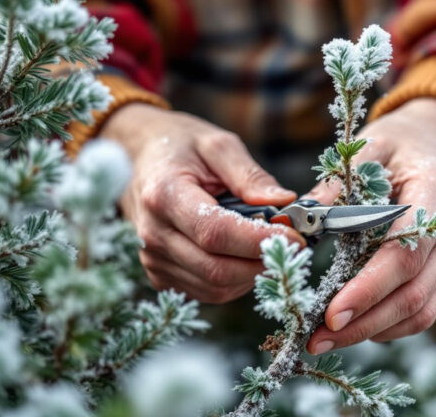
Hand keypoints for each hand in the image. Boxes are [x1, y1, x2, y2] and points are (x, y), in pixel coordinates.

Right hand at [102, 104, 304, 302]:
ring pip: (216, 288)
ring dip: (254, 273)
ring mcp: (154, 259)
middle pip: (217, 269)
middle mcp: (153, 234)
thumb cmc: (180, 147)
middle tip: (296, 244)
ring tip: (273, 246)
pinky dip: (237, 280)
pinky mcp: (160, 275)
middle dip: (264, 261)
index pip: (215, 232)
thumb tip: (285, 203)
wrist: (138, 157)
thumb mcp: (217, 144)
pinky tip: (247, 255)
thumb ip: (251, 175)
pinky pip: (208, 291)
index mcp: (164, 195)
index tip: (296, 236)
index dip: (259, 240)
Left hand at [306, 98, 435, 353]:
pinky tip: (355, 327)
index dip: (367, 290)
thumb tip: (300, 220)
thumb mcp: (370, 146)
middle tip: (315, 338)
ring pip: (421, 313)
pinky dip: (388, 326)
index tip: (329, 314)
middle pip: (412, 295)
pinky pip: (424, 312)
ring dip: (372, 332)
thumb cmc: (402, 145)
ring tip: (326, 338)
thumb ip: (338, 182)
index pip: (404, 256)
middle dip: (362, 323)